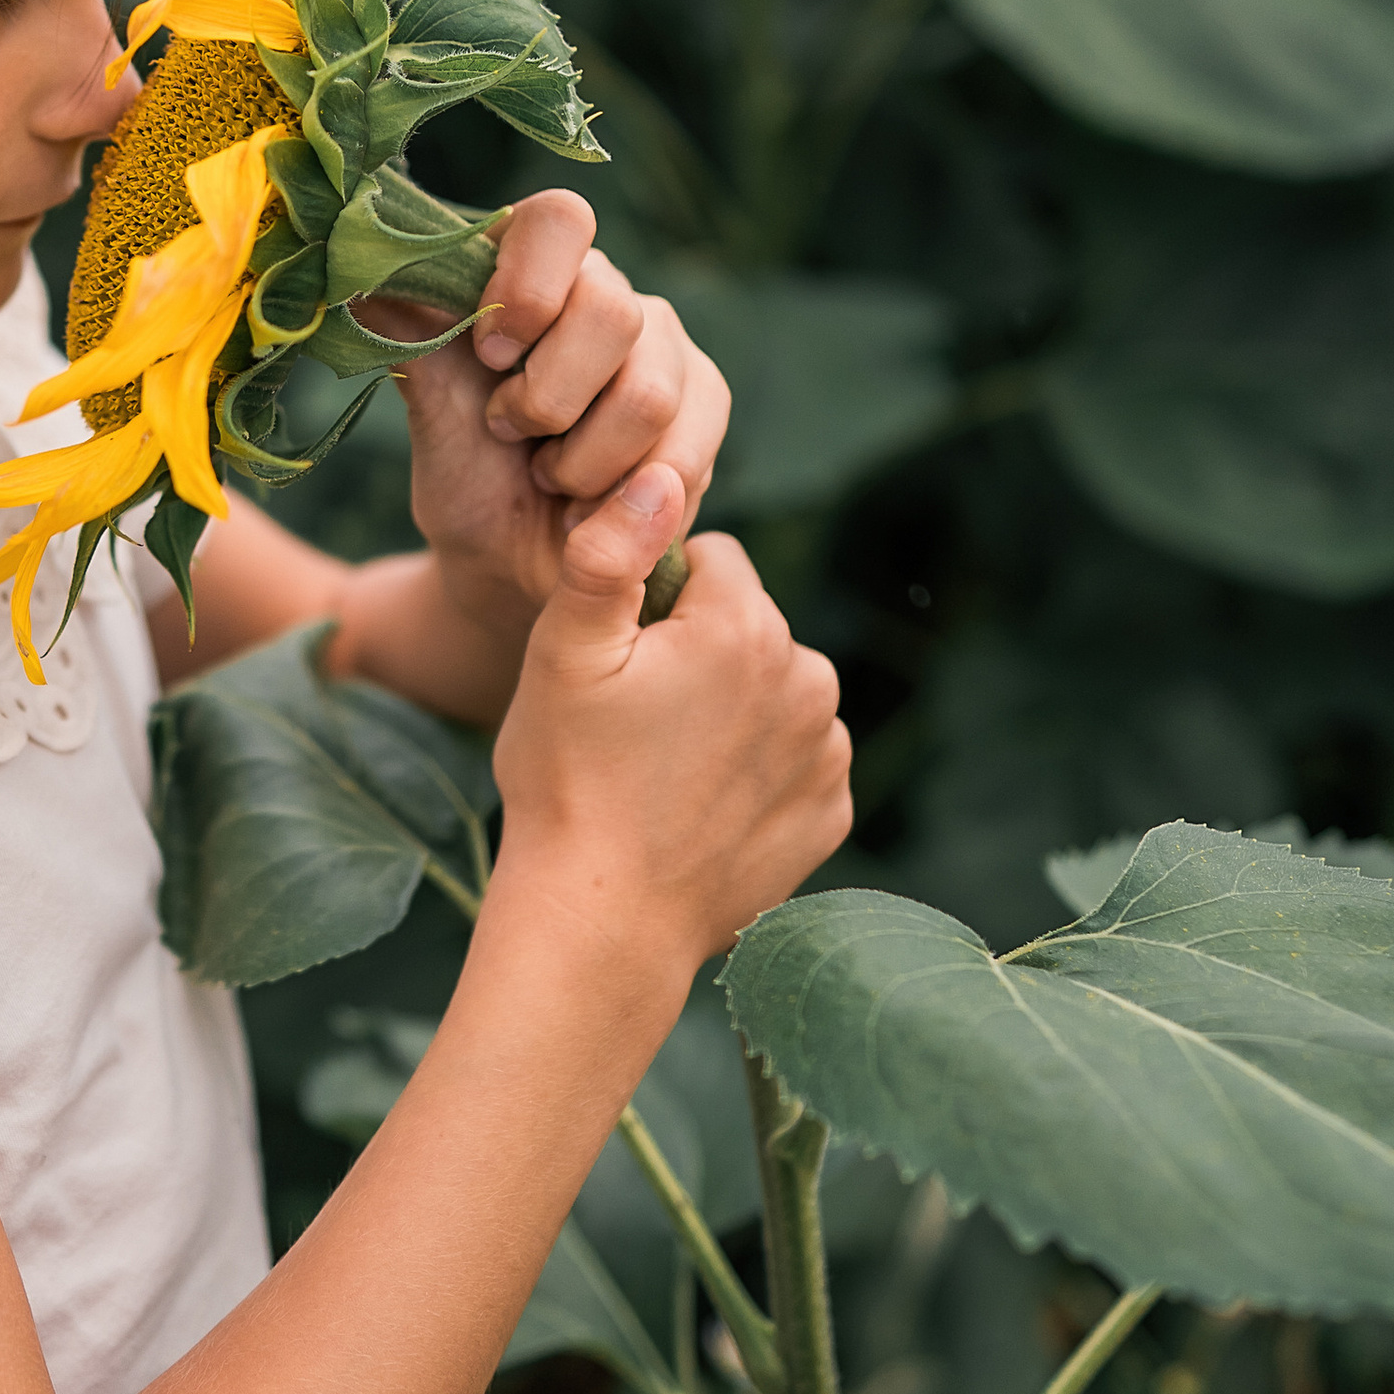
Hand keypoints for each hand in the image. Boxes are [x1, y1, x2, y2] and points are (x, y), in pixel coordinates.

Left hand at [382, 190, 729, 647]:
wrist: (509, 567)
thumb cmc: (466, 475)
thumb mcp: (428, 411)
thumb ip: (410, 336)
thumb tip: (358, 277)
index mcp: (533, 268)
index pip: (558, 220)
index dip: (527, 288)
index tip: (488, 356)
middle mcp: (607, 292)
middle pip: (610, 311)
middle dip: (546, 400)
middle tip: (510, 433)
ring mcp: (665, 346)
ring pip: (647, 391)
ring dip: (580, 459)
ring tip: (550, 476)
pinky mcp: (705, 403)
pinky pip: (684, 447)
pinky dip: (621, 493)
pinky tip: (592, 505)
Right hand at [489, 468, 851, 975]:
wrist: (601, 923)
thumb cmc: (566, 781)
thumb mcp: (562, 652)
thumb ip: (611, 549)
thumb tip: (660, 471)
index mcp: (746, 628)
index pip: (709, 560)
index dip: (653, 598)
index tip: (619, 657)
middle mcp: (810, 681)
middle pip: (747, 625)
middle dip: (699, 651)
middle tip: (634, 718)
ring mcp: (827, 753)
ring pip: (774, 691)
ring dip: (732, 710)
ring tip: (663, 766)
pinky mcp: (832, 813)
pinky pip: (795, 758)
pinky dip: (756, 771)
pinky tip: (700, 806)